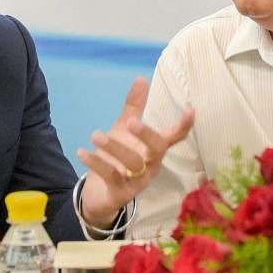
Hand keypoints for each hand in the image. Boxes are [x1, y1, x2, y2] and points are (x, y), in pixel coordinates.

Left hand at [76, 76, 194, 227]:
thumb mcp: (123, 131)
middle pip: (158, 149)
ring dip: (114, 148)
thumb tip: (141, 78)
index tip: (190, 109)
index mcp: (155, 149)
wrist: (100, 194)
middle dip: (146, 134)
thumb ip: (134, 108)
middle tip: (131, 122)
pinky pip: (111, 176)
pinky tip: (82, 152)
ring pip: (133, 163)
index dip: (183, 125)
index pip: (174, 137)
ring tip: (95, 135)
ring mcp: (137, 181)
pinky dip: (96, 163)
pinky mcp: (120, 193)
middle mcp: (151, 165)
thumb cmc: (117, 159)